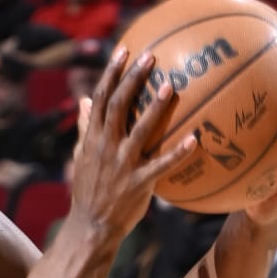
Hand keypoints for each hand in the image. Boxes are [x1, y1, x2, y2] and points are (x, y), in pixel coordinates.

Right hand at [68, 43, 196, 252]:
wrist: (90, 226)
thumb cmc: (89, 190)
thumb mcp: (81, 157)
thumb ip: (86, 128)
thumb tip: (85, 100)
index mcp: (93, 138)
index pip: (101, 98)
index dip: (112, 73)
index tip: (123, 50)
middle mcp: (106, 147)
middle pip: (119, 105)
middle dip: (133, 79)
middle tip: (150, 55)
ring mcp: (122, 165)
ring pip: (140, 130)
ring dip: (154, 108)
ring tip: (170, 86)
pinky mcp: (138, 183)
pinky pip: (161, 165)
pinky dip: (177, 153)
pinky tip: (195, 140)